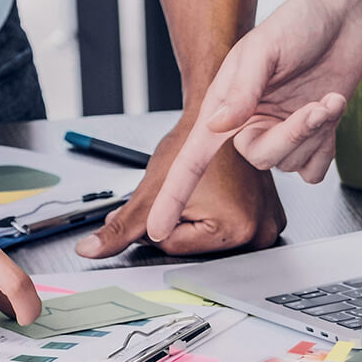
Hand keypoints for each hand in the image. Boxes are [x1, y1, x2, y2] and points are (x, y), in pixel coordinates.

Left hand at [77, 118, 286, 257]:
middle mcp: (260, 232)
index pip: (175, 247)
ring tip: (206, 190)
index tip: (168, 196)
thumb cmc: (193, 141)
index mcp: (237, 230)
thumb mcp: (151, 191)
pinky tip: (219, 193)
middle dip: (180, 223)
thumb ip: (120, 227)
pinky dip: (218, 214)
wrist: (217, 111)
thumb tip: (90, 250)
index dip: (158, 221)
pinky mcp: (271, 215)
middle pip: (196, 247)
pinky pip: (231, 226)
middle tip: (189, 192)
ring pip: (211, 239)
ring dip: (199, 219)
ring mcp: (269, 224)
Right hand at [146, 0, 361, 242]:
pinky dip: (326, 145)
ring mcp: (279, 134)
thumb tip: (218, 125)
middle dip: (292, 134)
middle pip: (259, 158)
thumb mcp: (260, 50)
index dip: (173, 195)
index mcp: (225, 106)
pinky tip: (328, 112)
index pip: (191, 159)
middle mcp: (249, 124)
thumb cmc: (297, 24)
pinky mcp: (309, 140)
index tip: (157, 227)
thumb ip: (239, 91)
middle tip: (313, 107)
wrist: (341, 19)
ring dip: (314, 132)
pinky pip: (312, 170)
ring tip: (324, 99)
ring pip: (289, 164)